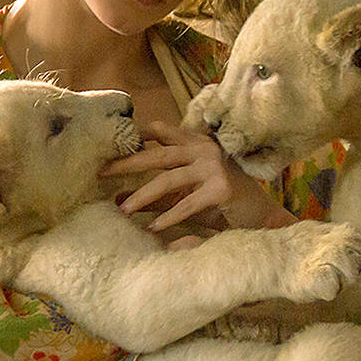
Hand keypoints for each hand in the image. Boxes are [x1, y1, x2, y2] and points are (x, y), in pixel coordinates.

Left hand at [100, 121, 296, 232]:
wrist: (259, 217)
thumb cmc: (219, 204)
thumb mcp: (183, 195)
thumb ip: (154, 194)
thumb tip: (116, 198)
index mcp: (196, 143)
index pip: (161, 130)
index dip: (136, 134)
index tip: (109, 144)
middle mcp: (204, 150)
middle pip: (157, 154)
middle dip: (127, 163)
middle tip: (101, 172)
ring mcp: (214, 168)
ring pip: (169, 179)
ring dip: (143, 196)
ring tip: (123, 211)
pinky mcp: (222, 189)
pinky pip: (188, 203)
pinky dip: (169, 217)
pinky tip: (153, 229)